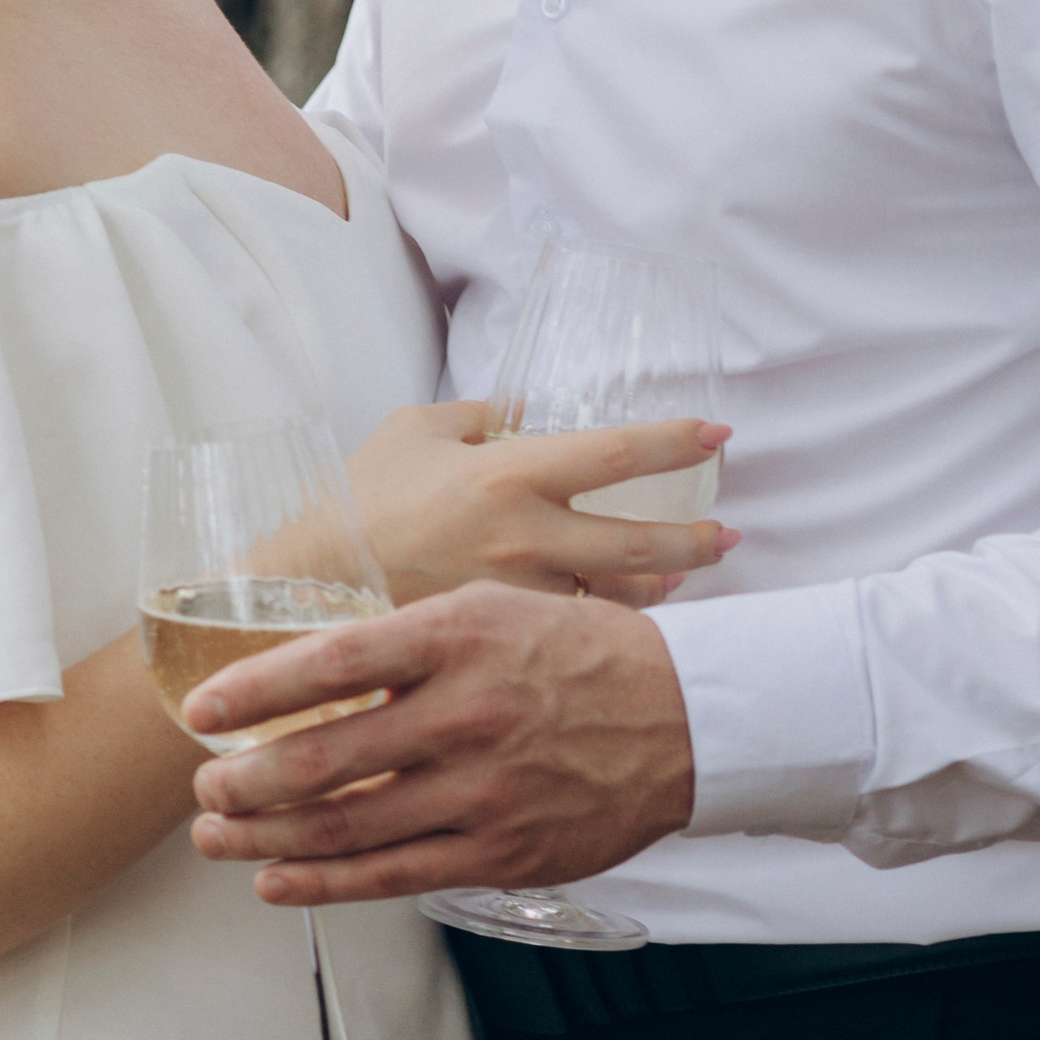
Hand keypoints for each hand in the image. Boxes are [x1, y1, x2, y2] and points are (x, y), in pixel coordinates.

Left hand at [186, 582, 696, 905]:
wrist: (690, 717)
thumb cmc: (581, 654)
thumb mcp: (496, 610)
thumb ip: (408, 641)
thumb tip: (314, 671)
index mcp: (458, 638)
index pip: (331, 662)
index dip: (252, 689)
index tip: (199, 706)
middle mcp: (464, 715)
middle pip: (322, 758)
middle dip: (242, 779)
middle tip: (200, 784)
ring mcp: (482, 792)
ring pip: (345, 826)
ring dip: (264, 835)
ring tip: (214, 833)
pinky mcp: (500, 853)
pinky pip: (392, 875)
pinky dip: (323, 882)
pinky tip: (275, 879)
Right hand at [350, 400, 733, 609]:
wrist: (309, 582)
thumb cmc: (360, 497)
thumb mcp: (416, 431)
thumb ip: (477, 414)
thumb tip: (520, 402)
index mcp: (511, 472)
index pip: (617, 454)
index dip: (676, 442)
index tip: (719, 434)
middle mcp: (527, 537)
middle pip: (640, 541)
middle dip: (696, 540)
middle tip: (730, 534)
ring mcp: (518, 595)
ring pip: (613, 595)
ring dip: (655, 585)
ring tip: (680, 575)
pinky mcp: (501, 636)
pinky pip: (568, 626)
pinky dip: (600, 616)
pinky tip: (616, 611)